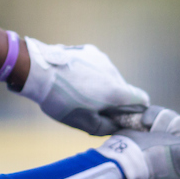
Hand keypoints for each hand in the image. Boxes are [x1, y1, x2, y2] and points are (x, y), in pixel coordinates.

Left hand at [18, 38, 149, 134]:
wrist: (38, 70)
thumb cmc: (61, 101)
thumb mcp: (84, 123)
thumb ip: (107, 127)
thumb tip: (118, 126)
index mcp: (116, 91)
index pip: (141, 100)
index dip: (136, 111)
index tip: (123, 117)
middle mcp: (113, 71)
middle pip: (122, 89)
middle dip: (112, 100)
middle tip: (92, 109)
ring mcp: (101, 58)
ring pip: (108, 76)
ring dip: (100, 86)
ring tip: (77, 93)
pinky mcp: (88, 50)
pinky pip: (96, 65)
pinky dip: (90, 73)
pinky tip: (73, 79)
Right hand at [96, 106, 179, 178]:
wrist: (124, 157)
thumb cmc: (155, 158)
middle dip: (174, 126)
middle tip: (164, 137)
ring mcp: (168, 142)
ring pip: (174, 118)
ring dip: (161, 121)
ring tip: (150, 131)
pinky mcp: (154, 132)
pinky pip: (160, 114)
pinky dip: (152, 117)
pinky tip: (144, 125)